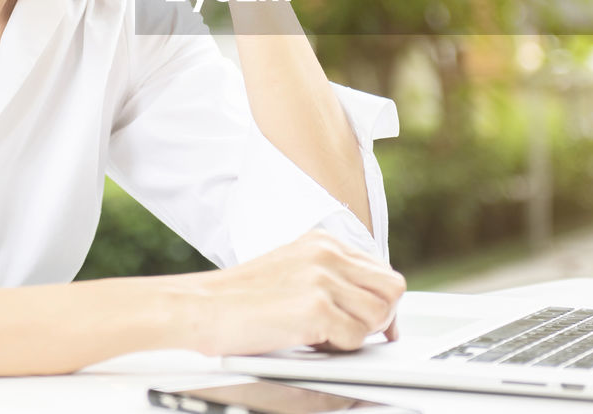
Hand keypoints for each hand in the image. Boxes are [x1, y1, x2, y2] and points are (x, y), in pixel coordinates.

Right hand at [193, 230, 404, 355]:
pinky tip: (312, 343)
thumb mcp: (292, 271)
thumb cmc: (239, 298)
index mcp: (323, 242)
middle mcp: (327, 254)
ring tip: (327, 337)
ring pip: (379, 315)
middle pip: (392, 288)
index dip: (381, 301)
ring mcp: (322, 278)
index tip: (375, 321)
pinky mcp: (315, 307)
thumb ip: (330, 279)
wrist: (200, 307)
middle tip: (354, 332)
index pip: (380, 270)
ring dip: (359, 334)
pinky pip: (356, 339)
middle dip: (380, 317)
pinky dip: (339, 350)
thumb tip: (369, 307)